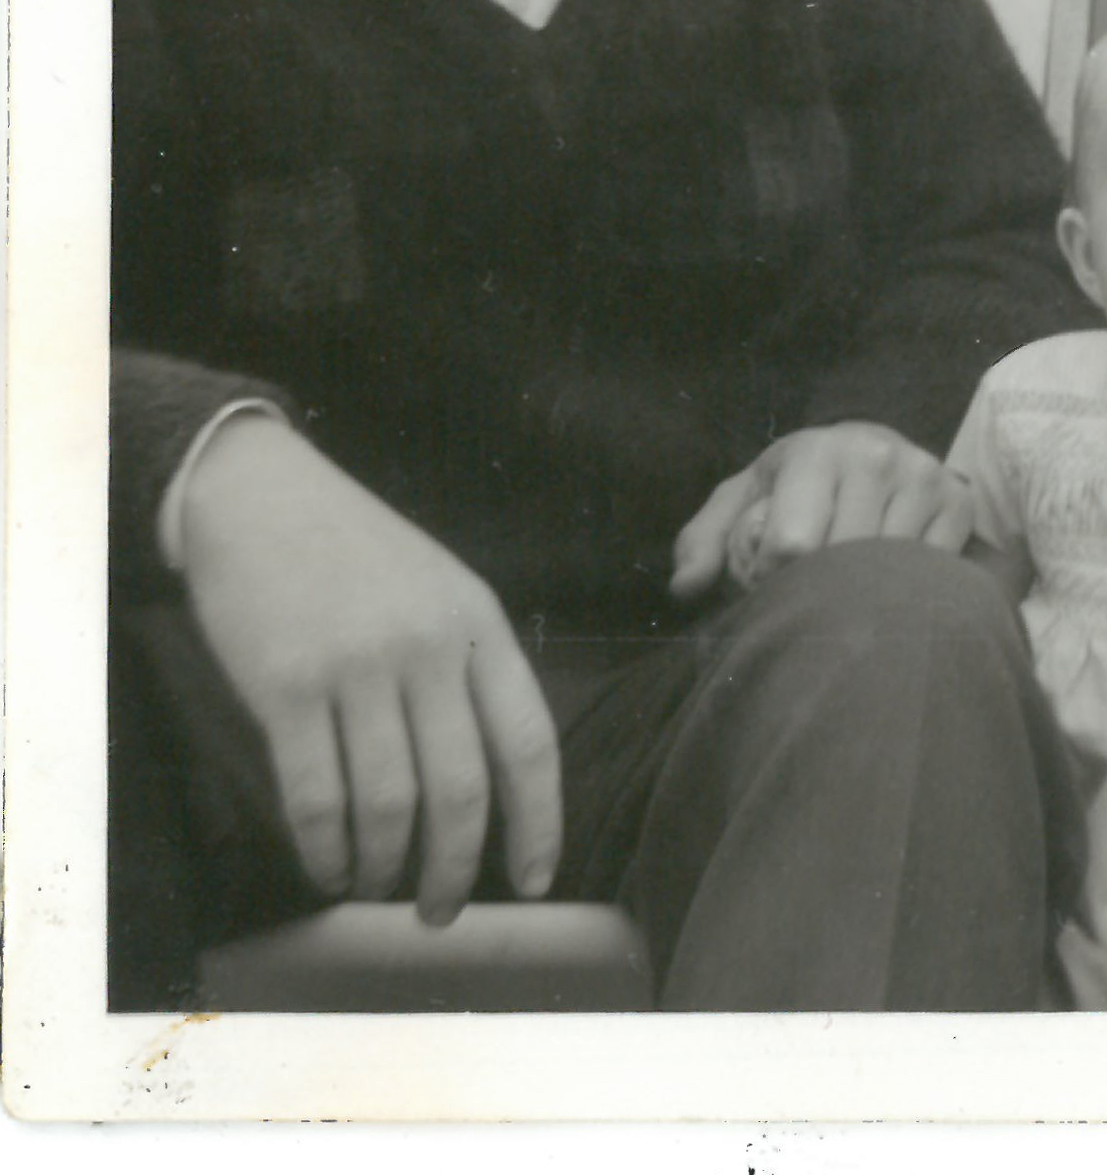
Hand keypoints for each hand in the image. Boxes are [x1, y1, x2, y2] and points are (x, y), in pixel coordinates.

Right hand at [179, 417, 560, 923]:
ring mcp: (357, 667)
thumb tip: (492, 782)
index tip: (537, 879)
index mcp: (479, 625)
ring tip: (379, 887)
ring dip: (386, 868)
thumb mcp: (441, 590)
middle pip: (462, 790)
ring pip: (389, 805)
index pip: (530, 741)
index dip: (540, 822)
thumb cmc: (357, 554)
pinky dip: (326, 850)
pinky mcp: (286, 687)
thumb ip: (469, 669)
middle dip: (457, 870)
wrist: (261, 498)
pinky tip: (330, 869)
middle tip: (442, 912)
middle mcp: (428, 647)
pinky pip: (316, 796)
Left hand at [670, 422, 972, 598]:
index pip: (794, 547)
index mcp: (816, 452)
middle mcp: (877, 456)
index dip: (772, 583)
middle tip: (808, 589)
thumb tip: (686, 587)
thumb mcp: (741, 502)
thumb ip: (705, 541)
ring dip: (863, 596)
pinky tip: (885, 581)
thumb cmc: (792, 486)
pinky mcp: (959, 503)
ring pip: (889, 575)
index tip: (768, 581)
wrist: (864, 451)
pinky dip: (905, 591)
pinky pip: (931, 575)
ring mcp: (924, 478)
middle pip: (842, 565)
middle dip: (816, 592)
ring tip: (845, 584)